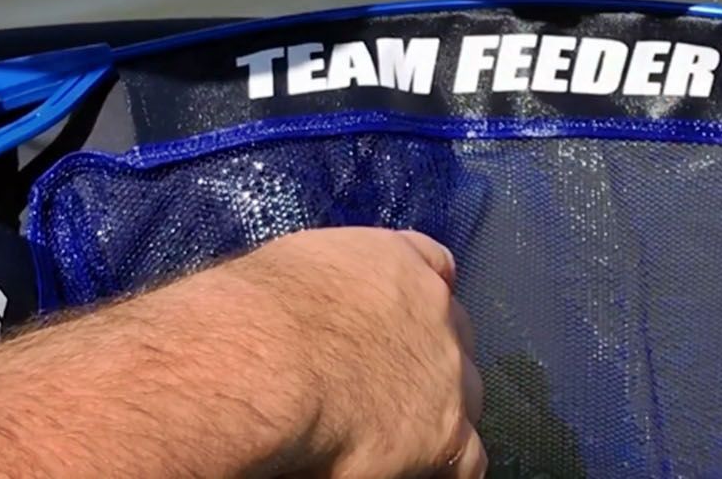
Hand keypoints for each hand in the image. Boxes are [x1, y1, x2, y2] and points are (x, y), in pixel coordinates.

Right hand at [227, 228, 484, 477]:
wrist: (266, 366)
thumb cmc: (253, 316)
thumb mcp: (287, 266)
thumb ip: (322, 279)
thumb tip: (308, 304)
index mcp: (395, 263)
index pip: (432, 265)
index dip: (417, 297)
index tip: (402, 316)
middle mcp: (435, 311)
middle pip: (454, 334)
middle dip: (430, 358)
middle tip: (386, 387)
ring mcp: (448, 373)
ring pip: (467, 394)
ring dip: (441, 411)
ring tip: (399, 435)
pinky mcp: (446, 434)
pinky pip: (468, 458)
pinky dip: (449, 466)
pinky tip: (423, 471)